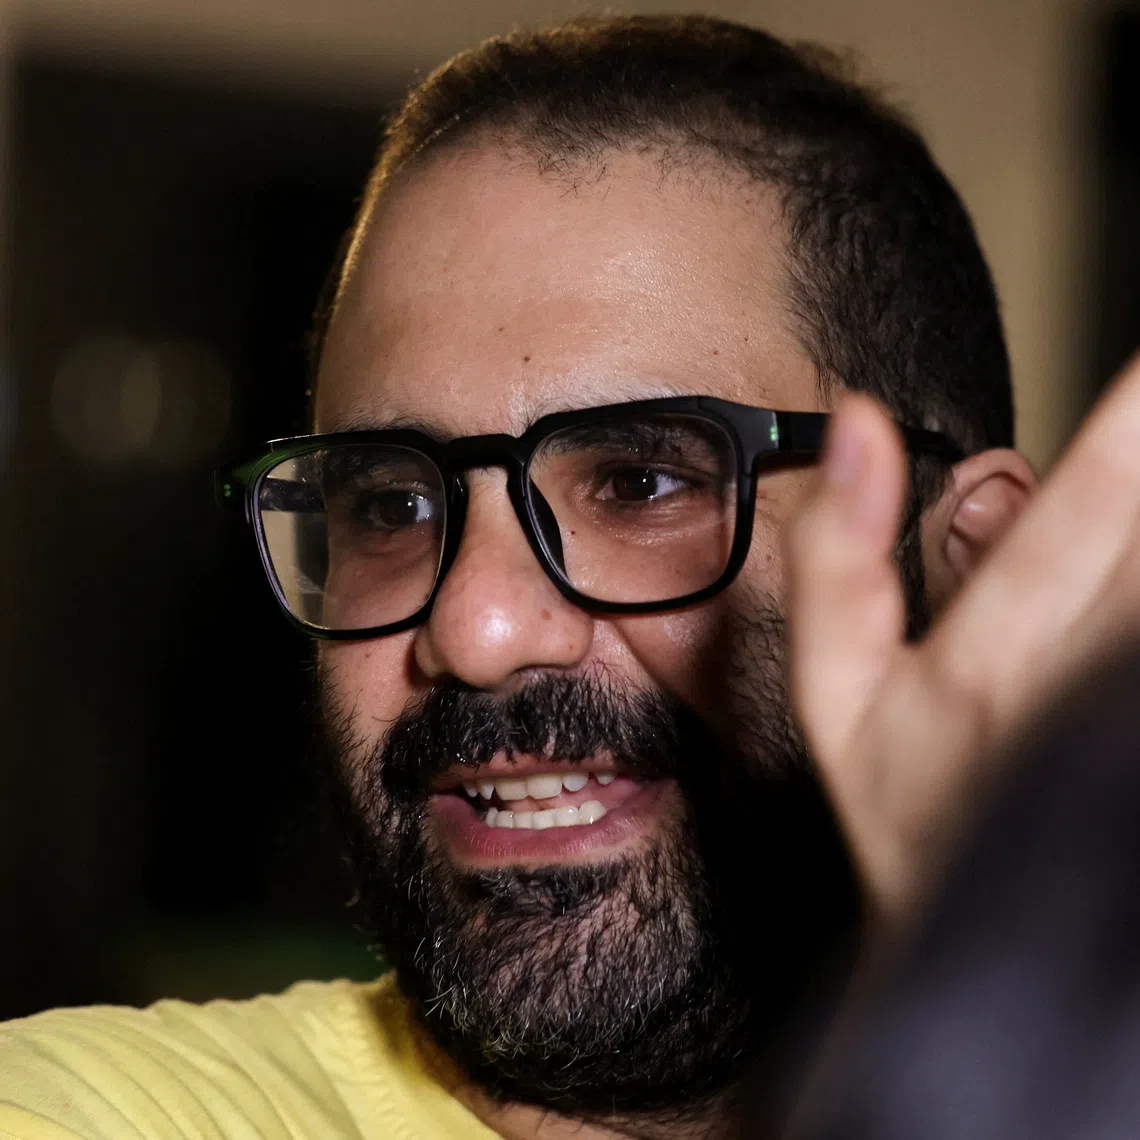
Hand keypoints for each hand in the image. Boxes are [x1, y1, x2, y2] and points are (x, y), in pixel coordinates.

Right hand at [785, 351, 1139, 921]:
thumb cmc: (909, 802)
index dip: (1132, 424)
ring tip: (1123, 495)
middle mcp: (1087, 685)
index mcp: (991, 661)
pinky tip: (1122, 578)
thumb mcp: (834, 690)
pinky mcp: (1135, 737)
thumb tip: (860, 426)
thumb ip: (836, 557)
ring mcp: (1126, 717)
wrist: (990, 928)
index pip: (1083, 513)